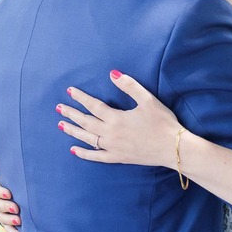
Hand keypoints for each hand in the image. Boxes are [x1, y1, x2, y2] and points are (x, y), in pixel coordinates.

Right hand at [0, 148, 20, 231]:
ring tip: (19, 220)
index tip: (9, 193)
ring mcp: (3, 212)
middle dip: (6, 208)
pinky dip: (13, 231)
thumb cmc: (12, 177)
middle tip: (17, 208)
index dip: (0, 193)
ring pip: (2, 217)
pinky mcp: (10, 222)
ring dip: (9, 220)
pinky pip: (9, 228)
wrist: (21, 191)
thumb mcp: (4, 170)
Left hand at [58, 71, 182, 166]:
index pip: (93, 106)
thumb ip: (129, 86)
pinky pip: (96, 156)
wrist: (172, 148)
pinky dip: (84, 153)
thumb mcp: (148, 100)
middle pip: (86, 122)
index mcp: (116, 118)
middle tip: (59, 108)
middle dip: (71, 114)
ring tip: (61, 125)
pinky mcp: (118, 158)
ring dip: (73, 131)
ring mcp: (112, 147)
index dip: (81, 98)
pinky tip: (74, 150)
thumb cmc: (162, 123)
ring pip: (87, 138)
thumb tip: (112, 74)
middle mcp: (110, 133)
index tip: (70, 91)